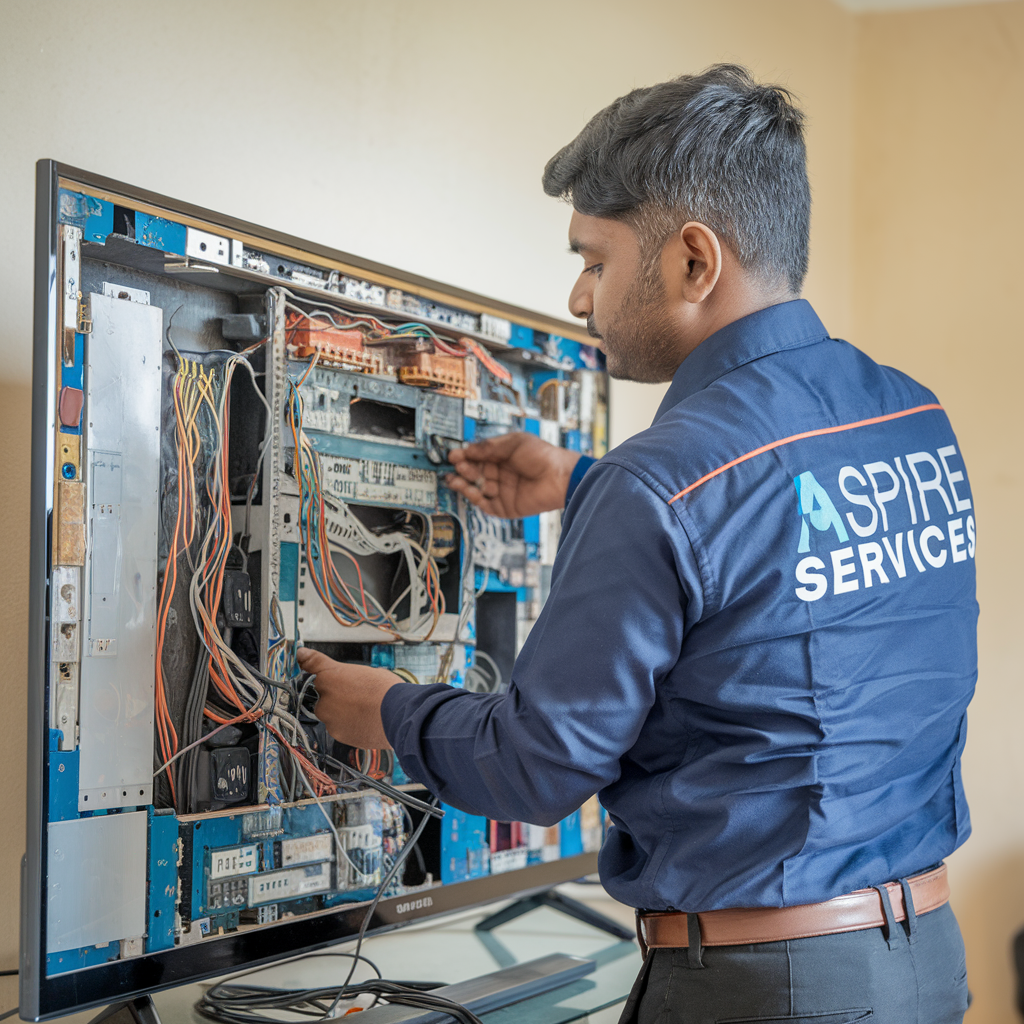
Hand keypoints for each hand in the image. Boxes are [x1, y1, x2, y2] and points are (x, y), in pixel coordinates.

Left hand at [296, 648, 397, 749]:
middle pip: (324, 694)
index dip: (308, 663)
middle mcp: (324, 698)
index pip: (310, 665)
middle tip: (358, 693)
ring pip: (331, 712)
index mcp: (329, 676)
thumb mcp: (361, 670)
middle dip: (337, 694)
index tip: (304, 659)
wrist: (399, 716)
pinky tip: (365, 720)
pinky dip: (349, 725)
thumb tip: (309, 657)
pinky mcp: (337, 734)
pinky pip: (339, 727)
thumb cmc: (385, 690)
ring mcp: (329, 718)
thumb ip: (332, 667)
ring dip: (343, 711)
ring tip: (365, 708)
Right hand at [446, 432, 581, 517]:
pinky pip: (484, 503)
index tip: (454, 455)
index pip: (478, 457)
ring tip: (455, 478)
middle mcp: (501, 475)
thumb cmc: (543, 456)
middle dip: (464, 469)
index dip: (465, 456)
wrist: (560, 477)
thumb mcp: (513, 443)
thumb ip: (489, 447)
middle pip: (475, 473)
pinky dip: (474, 496)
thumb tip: (467, 449)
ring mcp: (502, 492)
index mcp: (503, 458)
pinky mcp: (504, 507)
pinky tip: (467, 488)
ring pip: (476, 489)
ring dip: (464, 483)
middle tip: (457, 465)